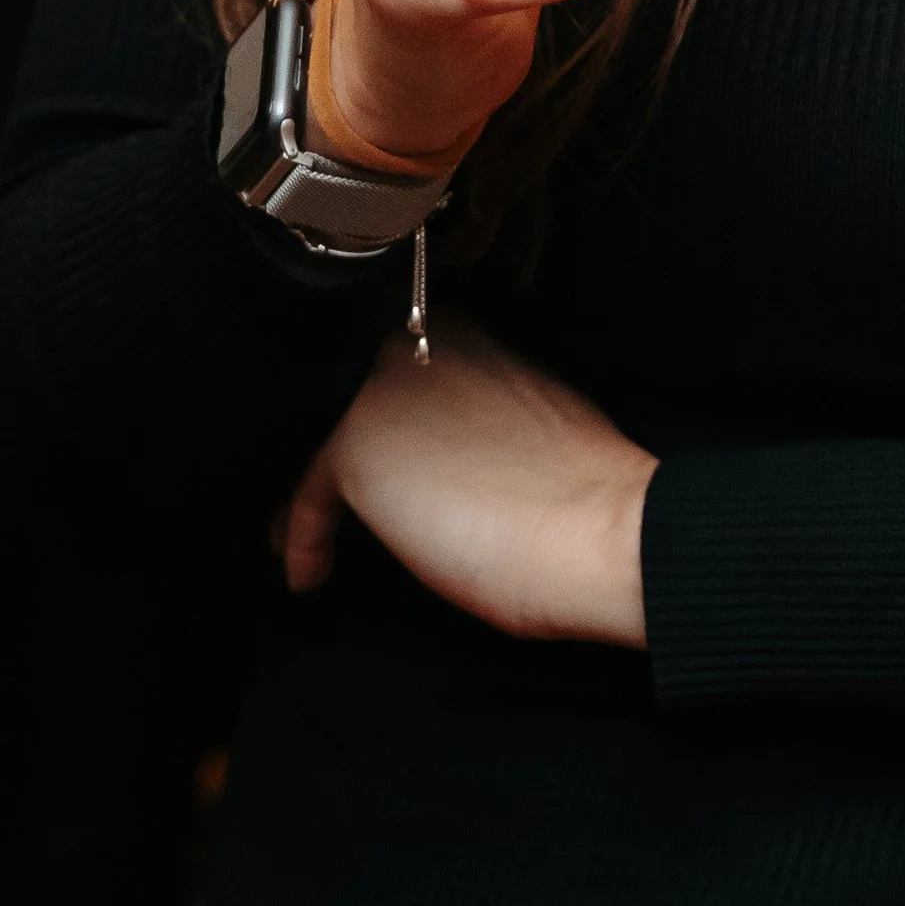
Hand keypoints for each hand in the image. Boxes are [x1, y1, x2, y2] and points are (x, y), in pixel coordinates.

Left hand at [276, 316, 652, 642]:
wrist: (601, 529)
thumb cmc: (587, 492)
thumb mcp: (529, 418)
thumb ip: (476, 415)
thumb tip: (441, 455)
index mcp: (467, 330)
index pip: (395, 377)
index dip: (379, 429)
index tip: (378, 473)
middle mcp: (417, 343)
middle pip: (350, 403)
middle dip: (342, 454)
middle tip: (337, 509)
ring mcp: (382, 387)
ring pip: (327, 445)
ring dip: (318, 497)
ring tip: (311, 544)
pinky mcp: (356, 444)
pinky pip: (308, 497)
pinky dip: (303, 538)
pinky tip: (310, 575)